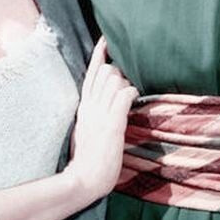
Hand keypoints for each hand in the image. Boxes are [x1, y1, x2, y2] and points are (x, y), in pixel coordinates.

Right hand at [68, 37, 137, 202]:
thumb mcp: (84, 130)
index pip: (90, 74)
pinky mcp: (112, 125)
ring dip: (127, 83)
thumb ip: (91, 114)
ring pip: (114, 80)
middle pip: (105, 72)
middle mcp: (90, 107)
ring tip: (131, 96)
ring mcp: (100, 115)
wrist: (83, 179)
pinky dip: (132, 92)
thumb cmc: (87, 159)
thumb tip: (99, 103)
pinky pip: (124, 97)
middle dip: (118, 72)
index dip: (99, 55)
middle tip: (127, 86)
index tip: (105, 40)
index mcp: (84, 107)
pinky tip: (136, 97)